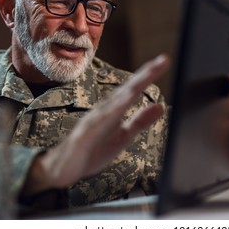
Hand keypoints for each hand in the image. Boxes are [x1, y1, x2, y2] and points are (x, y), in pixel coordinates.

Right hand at [23, 54, 170, 194]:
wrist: (63, 169)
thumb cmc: (92, 150)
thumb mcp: (123, 136)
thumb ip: (140, 121)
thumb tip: (161, 106)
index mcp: (115, 110)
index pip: (134, 89)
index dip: (150, 75)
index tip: (165, 61)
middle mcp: (105, 111)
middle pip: (127, 89)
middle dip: (145, 74)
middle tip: (163, 60)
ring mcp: (93, 121)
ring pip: (115, 102)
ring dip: (131, 89)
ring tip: (147, 76)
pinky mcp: (83, 136)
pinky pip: (97, 123)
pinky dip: (109, 112)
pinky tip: (122, 104)